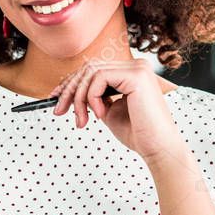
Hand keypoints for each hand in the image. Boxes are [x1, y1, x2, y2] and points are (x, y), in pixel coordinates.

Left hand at [50, 59, 183, 164]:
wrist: (158, 148)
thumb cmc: (137, 134)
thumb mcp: (109, 111)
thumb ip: (95, 98)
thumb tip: (70, 91)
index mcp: (131, 72)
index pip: (93, 69)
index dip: (72, 82)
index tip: (56, 98)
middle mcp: (136, 66)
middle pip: (89, 67)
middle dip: (70, 90)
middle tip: (59, 111)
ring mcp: (137, 68)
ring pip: (91, 72)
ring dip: (79, 98)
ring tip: (81, 120)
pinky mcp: (136, 75)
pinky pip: (99, 78)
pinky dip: (92, 98)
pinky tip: (100, 115)